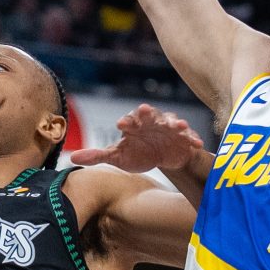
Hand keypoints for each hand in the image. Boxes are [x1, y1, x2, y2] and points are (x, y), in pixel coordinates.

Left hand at [70, 103, 202, 172]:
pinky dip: (193, 139)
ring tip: (179, 126)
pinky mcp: (184, 138)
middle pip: (150, 114)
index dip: (126, 121)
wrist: (164, 158)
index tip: (121, 124)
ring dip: (176, 123)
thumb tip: (72, 158)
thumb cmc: (138, 153)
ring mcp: (169, 128)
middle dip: (148, 113)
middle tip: (144, 111)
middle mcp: (152, 122)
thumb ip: (98, 156)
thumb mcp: (118, 156)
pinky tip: (197, 143)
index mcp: (135, 124)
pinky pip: (189, 137)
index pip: (129, 119)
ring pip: (172, 122)